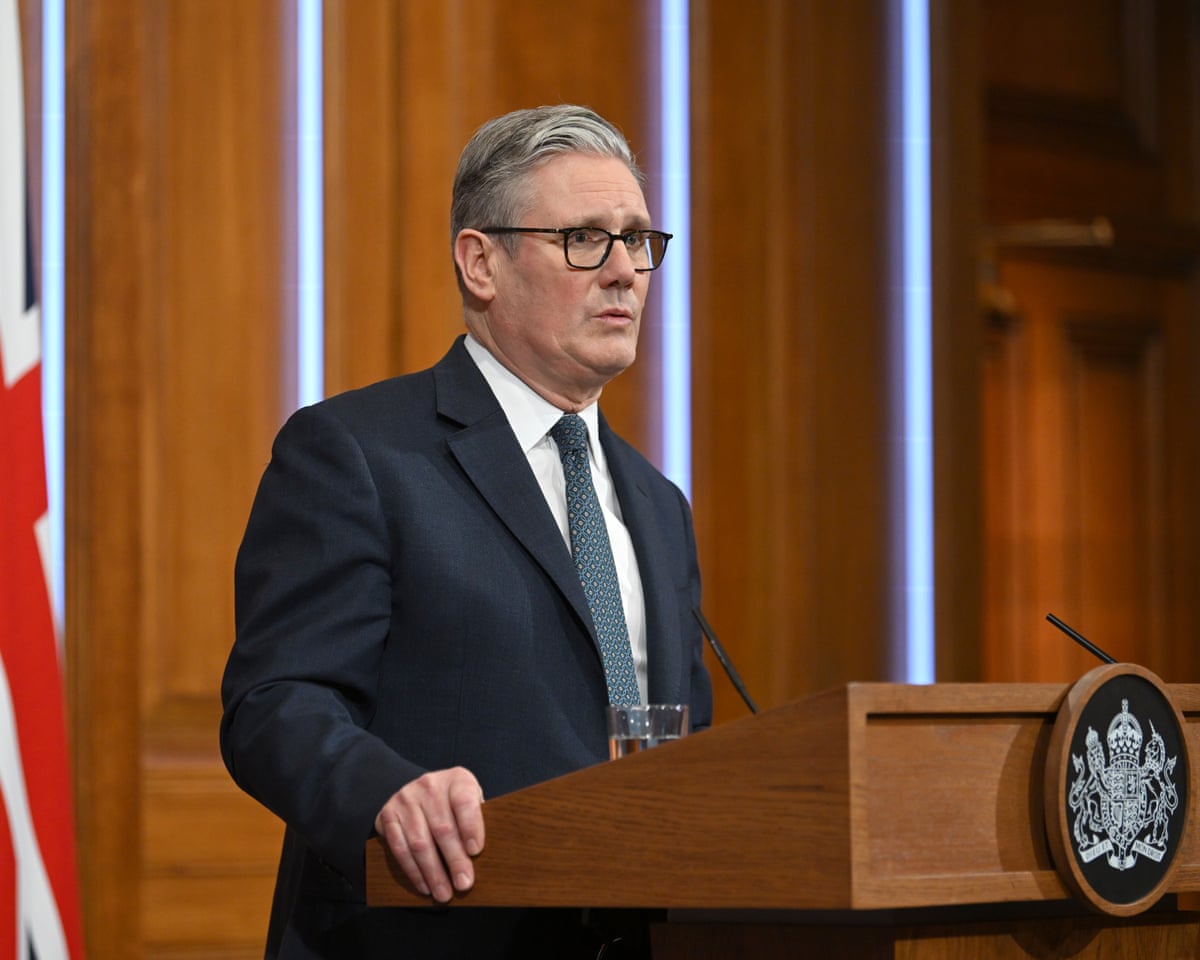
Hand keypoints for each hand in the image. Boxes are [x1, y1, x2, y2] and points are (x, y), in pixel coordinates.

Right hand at [374, 767, 484, 902]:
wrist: (419, 791)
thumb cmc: (453, 803)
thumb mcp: (471, 800)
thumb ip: (477, 821)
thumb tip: (482, 859)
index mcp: (456, 779)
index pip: (464, 801)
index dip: (470, 826)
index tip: (475, 851)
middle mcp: (429, 785)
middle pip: (442, 828)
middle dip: (454, 860)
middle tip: (463, 884)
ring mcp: (406, 799)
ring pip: (420, 842)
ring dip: (433, 872)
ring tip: (444, 893)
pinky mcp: (388, 815)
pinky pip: (400, 848)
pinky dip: (413, 871)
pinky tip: (424, 885)